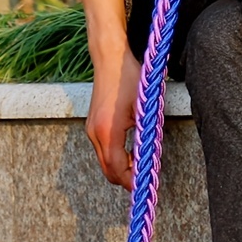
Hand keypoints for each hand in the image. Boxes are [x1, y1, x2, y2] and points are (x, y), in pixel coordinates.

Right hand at [85, 44, 141, 189]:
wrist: (110, 58)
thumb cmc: (131, 79)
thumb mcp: (144, 109)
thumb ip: (145, 136)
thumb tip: (150, 158)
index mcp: (108, 131)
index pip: (118, 169)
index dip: (132, 181)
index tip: (147, 183)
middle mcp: (95, 133)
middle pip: (108, 170)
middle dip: (126, 178)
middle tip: (146, 176)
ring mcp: (91, 129)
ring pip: (104, 162)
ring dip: (121, 167)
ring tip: (140, 163)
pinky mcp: (92, 125)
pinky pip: (102, 150)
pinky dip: (115, 157)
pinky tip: (130, 150)